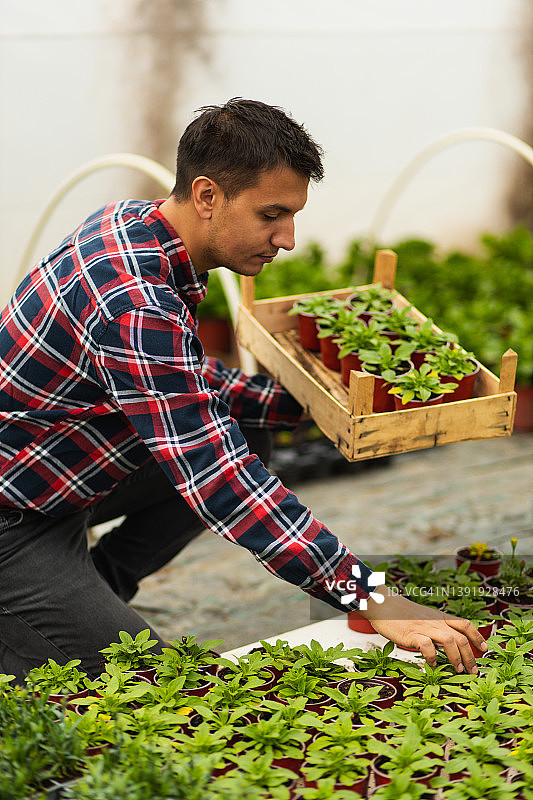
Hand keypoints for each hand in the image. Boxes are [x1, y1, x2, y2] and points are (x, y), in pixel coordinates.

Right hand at [357, 585, 487, 673]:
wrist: (383, 604)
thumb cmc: (402, 614)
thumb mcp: (424, 617)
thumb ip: (435, 627)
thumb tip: (446, 643)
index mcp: (439, 617)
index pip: (465, 624)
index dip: (477, 637)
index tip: (484, 649)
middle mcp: (435, 622)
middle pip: (461, 638)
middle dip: (471, 656)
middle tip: (473, 671)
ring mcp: (424, 627)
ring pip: (450, 641)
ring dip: (457, 658)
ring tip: (457, 670)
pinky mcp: (412, 634)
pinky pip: (428, 646)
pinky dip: (433, 657)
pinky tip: (432, 664)